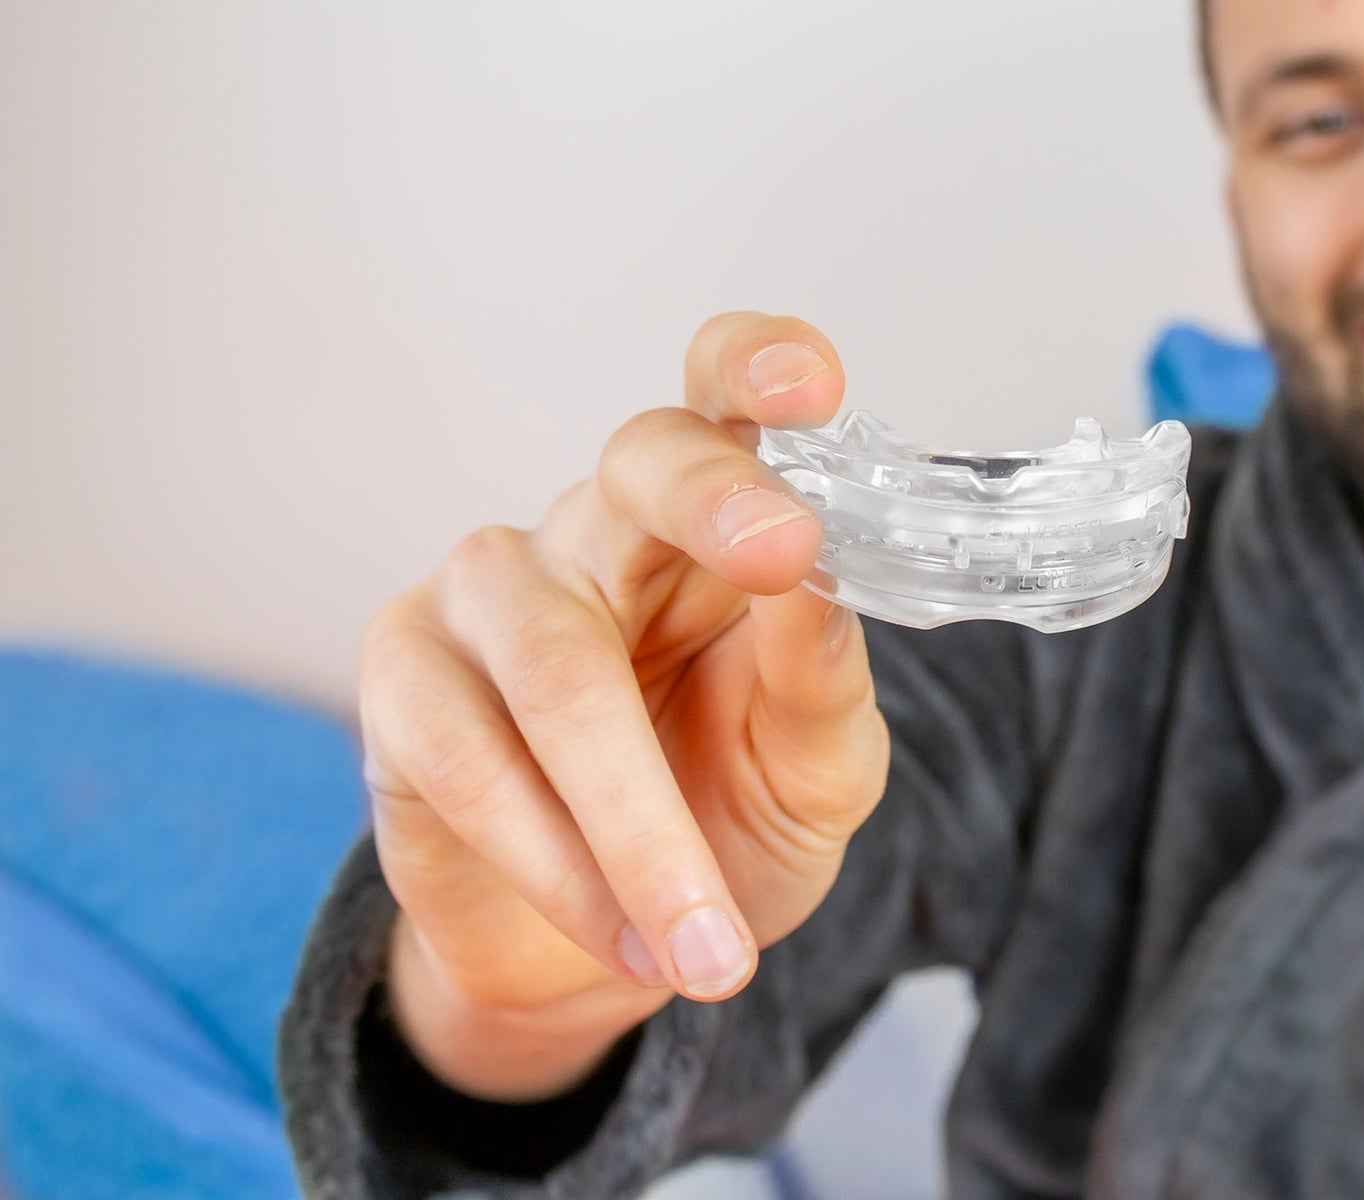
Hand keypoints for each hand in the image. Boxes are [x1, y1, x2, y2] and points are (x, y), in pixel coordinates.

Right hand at [358, 314, 890, 1098]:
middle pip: (637, 464)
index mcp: (715, 528)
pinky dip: (562, 867)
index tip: (813, 382)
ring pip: (558, 663)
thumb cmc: (730, 817)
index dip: (756, 366)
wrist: (619, 947)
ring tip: (710, 945)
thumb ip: (822, 679)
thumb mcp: (815, 768)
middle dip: (715, 502)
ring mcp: (487, 592)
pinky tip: (625, 936)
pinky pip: (470, 759)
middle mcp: (599, 530)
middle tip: (781, 551)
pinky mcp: (401, 678)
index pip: (723, 397)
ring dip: (638, 821)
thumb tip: (818, 580)